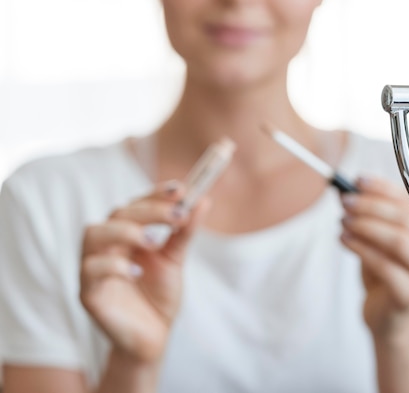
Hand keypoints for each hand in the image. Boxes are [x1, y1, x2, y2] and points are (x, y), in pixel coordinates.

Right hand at [80, 181, 209, 363]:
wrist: (153, 336)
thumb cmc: (159, 294)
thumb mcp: (176, 260)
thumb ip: (185, 232)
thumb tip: (203, 200)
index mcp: (126, 234)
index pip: (136, 204)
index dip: (155, 194)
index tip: (180, 189)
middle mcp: (107, 246)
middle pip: (118, 213)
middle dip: (149, 210)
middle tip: (178, 214)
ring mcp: (94, 267)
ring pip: (93, 234)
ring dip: (125, 231)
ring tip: (154, 242)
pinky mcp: (88, 292)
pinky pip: (89, 270)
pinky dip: (114, 266)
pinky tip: (137, 272)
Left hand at [340, 177, 408, 337]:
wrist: (386, 315)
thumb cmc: (383, 272)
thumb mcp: (377, 239)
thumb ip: (368, 215)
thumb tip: (347, 190)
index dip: (384, 188)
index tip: (358, 180)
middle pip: (406, 220)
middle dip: (371, 207)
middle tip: (345, 202)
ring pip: (398, 241)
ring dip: (366, 226)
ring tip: (343, 221)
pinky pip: (385, 266)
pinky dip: (361, 249)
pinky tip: (344, 240)